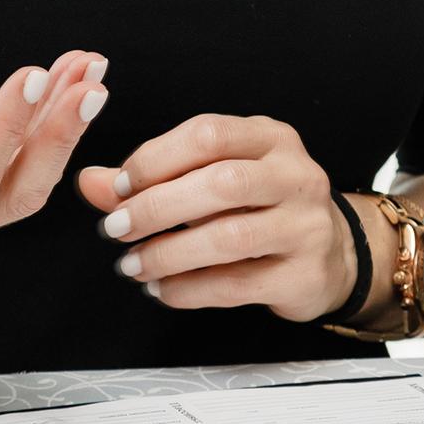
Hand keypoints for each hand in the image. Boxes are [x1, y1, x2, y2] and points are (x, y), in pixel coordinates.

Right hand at [0, 51, 111, 250]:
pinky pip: (30, 145)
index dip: (9, 127)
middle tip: (87, 84)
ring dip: (65, 114)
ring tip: (89, 66)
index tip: (32, 76)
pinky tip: (75, 71)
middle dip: (58, 132)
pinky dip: (54, 107)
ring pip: (35, 165)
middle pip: (20, 184)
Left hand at [77, 112, 360, 320]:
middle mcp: (295, 174)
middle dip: (157, 207)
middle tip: (116, 229)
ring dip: (169, 254)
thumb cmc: (261, 205)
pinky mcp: (304, 276)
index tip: (118, 186)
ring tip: (133, 265)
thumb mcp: (215, 175)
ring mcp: (306, 226)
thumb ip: (153, 177)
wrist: (333, 254)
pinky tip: (162, 290)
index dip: (157, 158)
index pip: (208, 134)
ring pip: (229, 237)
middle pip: (221, 183)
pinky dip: (191, 290)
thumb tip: (90, 182)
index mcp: (270, 137)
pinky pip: (238, 284)